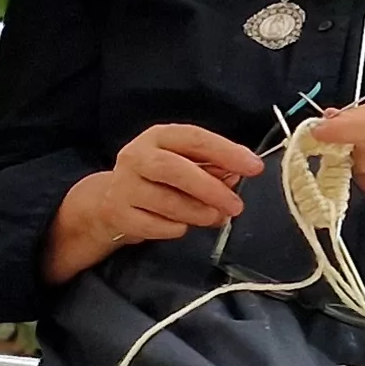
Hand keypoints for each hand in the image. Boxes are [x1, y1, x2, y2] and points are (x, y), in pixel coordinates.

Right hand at [44, 123, 265, 283]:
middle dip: (210, 188)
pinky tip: (182, 226)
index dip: (226, 152)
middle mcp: (136, 156)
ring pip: (166, 201)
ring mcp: (123, 186)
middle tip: (236, 205)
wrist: (109, 200)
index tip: (255, 167)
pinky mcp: (117, 213)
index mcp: (158, 137)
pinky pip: (154, 225)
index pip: (194, 138)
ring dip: (198, 212)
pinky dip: (175, 229)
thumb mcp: (185, 164)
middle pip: (174, 169)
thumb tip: (235, 177)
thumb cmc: (158, 179)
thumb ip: (212, 168)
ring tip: (215, 218)